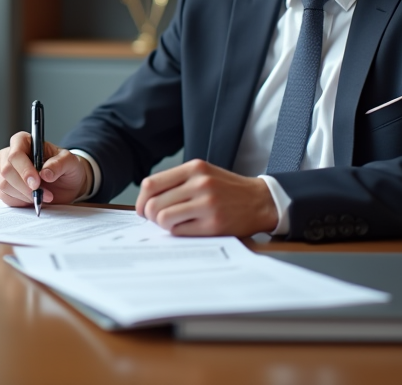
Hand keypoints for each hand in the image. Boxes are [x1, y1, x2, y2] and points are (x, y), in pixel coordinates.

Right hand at [0, 131, 90, 207]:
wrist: (65, 184)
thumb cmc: (66, 168)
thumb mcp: (71, 162)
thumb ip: (60, 164)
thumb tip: (45, 173)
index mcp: (24, 141)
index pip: (15, 153)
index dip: (24, 169)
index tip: (36, 183)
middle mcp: (9, 154)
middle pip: (7, 170)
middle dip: (25, 186)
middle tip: (44, 194)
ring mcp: (3, 171)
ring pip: (4, 185)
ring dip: (25, 195)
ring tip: (43, 196)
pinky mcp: (4, 187)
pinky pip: (5, 196)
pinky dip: (21, 201)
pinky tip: (33, 198)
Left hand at [135, 159, 277, 236]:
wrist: (261, 201)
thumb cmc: (228, 189)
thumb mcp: (204, 174)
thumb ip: (177, 182)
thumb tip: (146, 201)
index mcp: (194, 168)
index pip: (151, 184)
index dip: (141, 200)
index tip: (143, 209)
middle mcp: (200, 184)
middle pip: (154, 204)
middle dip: (150, 216)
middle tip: (158, 220)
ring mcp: (207, 204)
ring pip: (163, 218)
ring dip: (163, 225)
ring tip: (174, 223)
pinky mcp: (213, 224)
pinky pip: (179, 231)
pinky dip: (177, 232)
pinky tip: (187, 228)